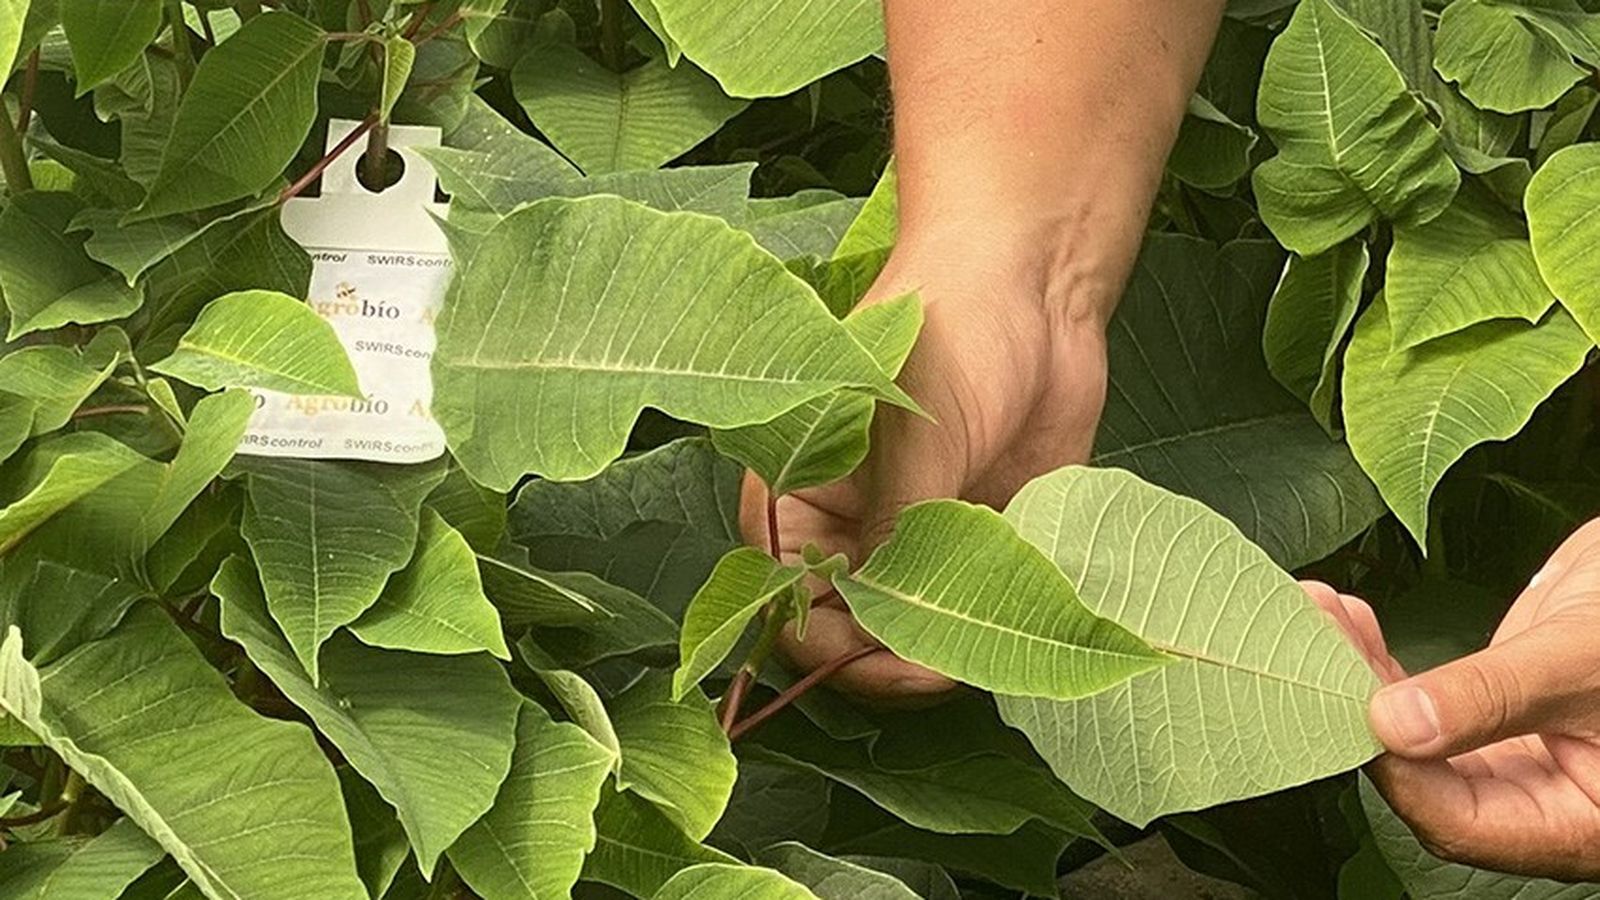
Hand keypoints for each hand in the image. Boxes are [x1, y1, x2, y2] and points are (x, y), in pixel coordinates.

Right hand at [739, 229, 1113, 703]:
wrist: (1037, 281)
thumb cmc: (948, 331)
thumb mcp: (912, 440)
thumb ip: (896, 537)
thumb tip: (885, 631)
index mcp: (799, 498)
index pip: (790, 604)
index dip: (834, 646)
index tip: (892, 659)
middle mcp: (852, 529)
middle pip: (855, 632)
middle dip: (898, 658)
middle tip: (951, 664)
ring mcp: (920, 538)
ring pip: (921, 631)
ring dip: (952, 649)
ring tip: (993, 645)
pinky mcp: (986, 540)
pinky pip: (982, 607)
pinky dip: (1001, 626)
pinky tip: (1029, 625)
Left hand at [1305, 518, 1599, 879]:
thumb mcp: (1580, 662)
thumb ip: (1493, 696)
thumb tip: (1396, 725)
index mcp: (1577, 822)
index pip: (1459, 820)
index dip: (1397, 770)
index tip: (1350, 707)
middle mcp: (1543, 800)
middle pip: (1425, 780)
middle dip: (1359, 713)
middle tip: (1312, 646)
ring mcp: (1517, 756)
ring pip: (1415, 737)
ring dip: (1360, 677)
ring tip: (1319, 618)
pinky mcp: (1498, 713)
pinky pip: (1425, 702)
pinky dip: (1383, 663)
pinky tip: (1351, 621)